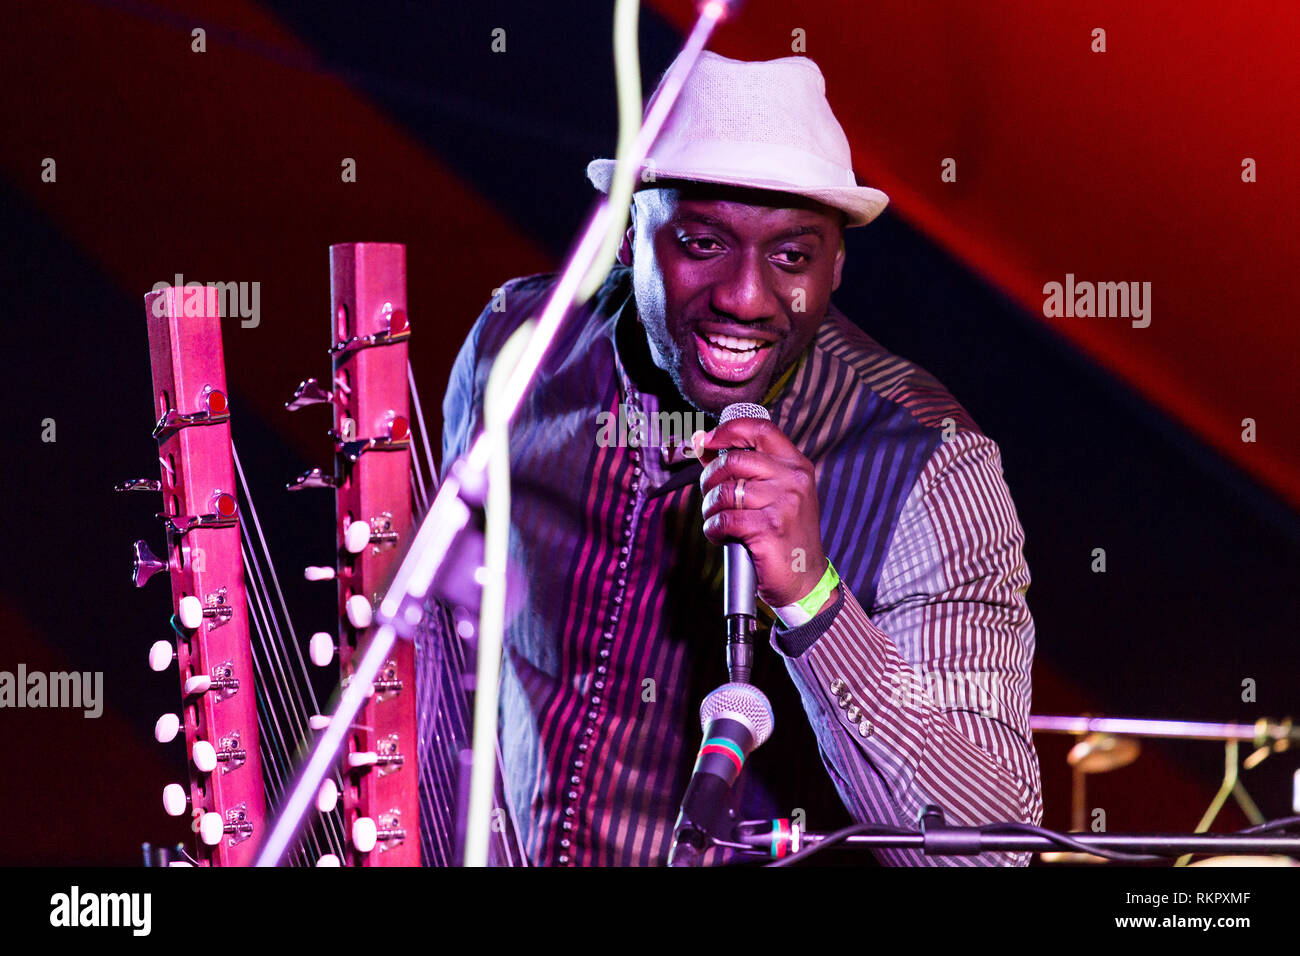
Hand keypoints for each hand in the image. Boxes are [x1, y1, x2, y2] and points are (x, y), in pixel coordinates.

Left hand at [694, 419, 834, 610]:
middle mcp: (793, 480)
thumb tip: (701, 442)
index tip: (707, 440)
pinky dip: (714, 529)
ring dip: (710, 508)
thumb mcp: (774, 493)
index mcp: (796, 466)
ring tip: (717, 519)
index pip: (760, 429)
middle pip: (733, 460)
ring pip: (724, 492)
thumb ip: (742, 467)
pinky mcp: (769, 529)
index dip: (727, 430)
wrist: (806, 579)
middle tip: (711, 497)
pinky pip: (724, 520)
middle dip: (709, 478)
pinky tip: (722, 536)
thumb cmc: (785, 535)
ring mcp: (783, 504)